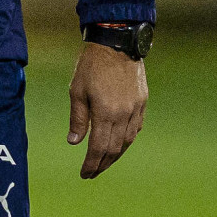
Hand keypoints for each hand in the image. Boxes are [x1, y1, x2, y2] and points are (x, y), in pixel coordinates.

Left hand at [67, 42, 147, 178]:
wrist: (117, 42)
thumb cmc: (92, 64)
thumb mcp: (77, 90)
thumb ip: (78, 118)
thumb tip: (74, 143)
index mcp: (106, 113)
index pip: (99, 148)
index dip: (91, 164)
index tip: (84, 174)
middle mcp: (124, 115)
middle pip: (114, 149)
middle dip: (103, 164)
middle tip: (92, 173)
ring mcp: (135, 109)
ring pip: (127, 141)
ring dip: (116, 155)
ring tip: (104, 162)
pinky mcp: (142, 102)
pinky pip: (136, 128)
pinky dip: (126, 139)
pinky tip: (119, 143)